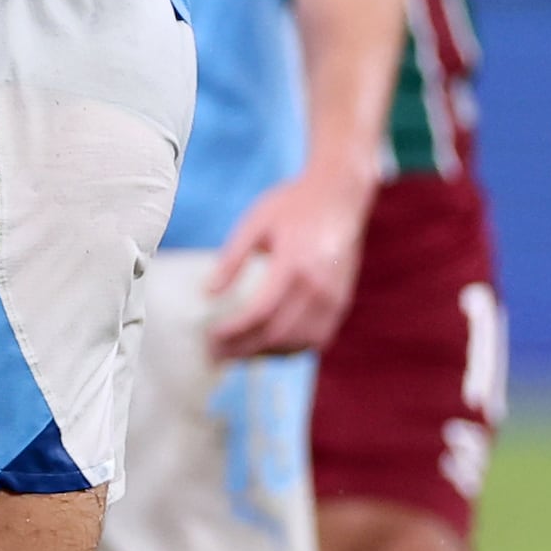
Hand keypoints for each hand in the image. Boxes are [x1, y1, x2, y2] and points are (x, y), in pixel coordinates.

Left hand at [206, 158, 378, 359]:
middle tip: (215, 353)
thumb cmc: (293, 206)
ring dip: (265, 353)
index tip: (210, 336)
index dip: (234, 330)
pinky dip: (290, 349)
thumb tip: (209, 294)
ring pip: (298, 343)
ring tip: (236, 352)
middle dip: (243, 349)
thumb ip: (231, 259)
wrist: (340, 197)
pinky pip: (316, 339)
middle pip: (277, 333)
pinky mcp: (341, 303)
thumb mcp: (255, 222)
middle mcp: (319, 286)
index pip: (261, 312)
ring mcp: (334, 298)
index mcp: (295, 264)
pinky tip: (267, 345)